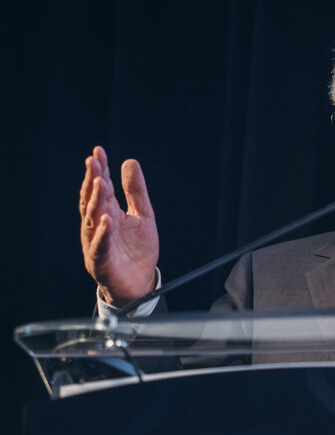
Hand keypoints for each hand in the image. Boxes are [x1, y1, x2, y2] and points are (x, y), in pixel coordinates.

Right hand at [79, 146, 158, 306]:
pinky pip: (100, 246)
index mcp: (108, 213)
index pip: (101, 188)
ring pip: (92, 219)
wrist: (140, 282)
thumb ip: (135, 191)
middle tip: (93, 161)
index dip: (99, 170)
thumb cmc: (138, 250)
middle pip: (93, 200)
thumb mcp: (143, 215)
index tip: (98, 151)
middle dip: (93, 180)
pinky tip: (106, 220)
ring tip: (99, 181)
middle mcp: (99, 226)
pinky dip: (103, 233)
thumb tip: (129, 161)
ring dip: (95, 200)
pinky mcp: (102, 261)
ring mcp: (98, 242)